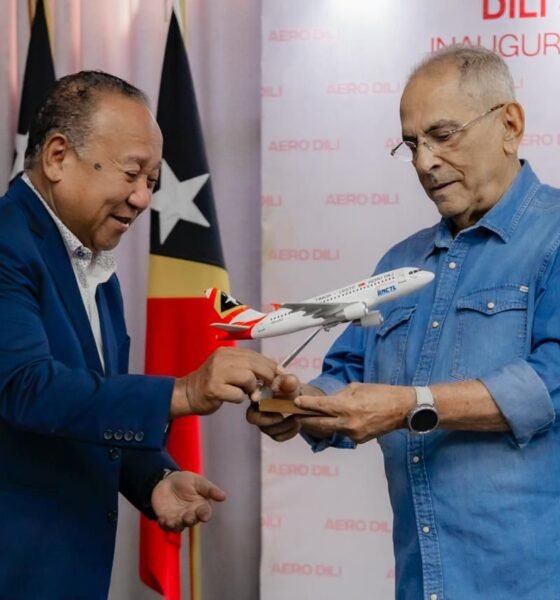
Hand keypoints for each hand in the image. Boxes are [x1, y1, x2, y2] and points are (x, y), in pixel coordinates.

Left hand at [151, 471, 225, 531]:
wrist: (166, 481)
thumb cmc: (185, 481)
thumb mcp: (198, 481)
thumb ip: (209, 489)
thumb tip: (223, 497)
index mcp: (200, 506)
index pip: (204, 512)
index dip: (205, 514)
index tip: (204, 516)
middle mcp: (190, 515)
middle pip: (191, 521)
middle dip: (190, 520)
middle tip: (188, 517)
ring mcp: (178, 518)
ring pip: (179, 526)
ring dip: (176, 524)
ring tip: (173, 521)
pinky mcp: (165, 519)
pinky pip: (165, 525)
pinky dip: (165, 524)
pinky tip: (163, 519)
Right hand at [171, 347, 278, 417]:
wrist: (187, 393)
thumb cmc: (213, 382)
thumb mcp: (229, 368)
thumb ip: (247, 367)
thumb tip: (275, 370)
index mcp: (227, 352)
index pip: (255, 355)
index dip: (270, 365)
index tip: (280, 375)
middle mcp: (222, 358)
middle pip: (255, 364)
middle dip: (267, 376)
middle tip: (270, 386)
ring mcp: (217, 373)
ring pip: (249, 378)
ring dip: (252, 389)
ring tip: (246, 392)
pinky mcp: (214, 389)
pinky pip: (238, 395)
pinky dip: (239, 399)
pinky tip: (232, 397)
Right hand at [246, 376, 325, 441]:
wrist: (299, 400)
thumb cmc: (289, 388)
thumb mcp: (291, 382)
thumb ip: (289, 381)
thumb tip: (289, 382)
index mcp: (258, 394)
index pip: (251, 397)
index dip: (255, 398)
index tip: (261, 399)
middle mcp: (257, 409)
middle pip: (252, 418)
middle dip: (268, 419)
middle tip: (281, 417)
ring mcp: (264, 422)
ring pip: (268, 430)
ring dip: (284, 425)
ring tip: (297, 418)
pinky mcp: (273, 432)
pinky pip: (278, 436)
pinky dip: (290, 432)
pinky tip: (298, 424)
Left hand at [294, 383, 414, 443]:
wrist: (402, 409)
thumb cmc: (381, 393)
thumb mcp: (357, 387)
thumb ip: (340, 395)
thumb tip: (329, 400)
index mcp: (347, 406)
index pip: (321, 406)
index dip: (306, 404)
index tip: (295, 402)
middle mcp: (348, 423)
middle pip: (319, 423)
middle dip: (306, 419)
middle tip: (295, 415)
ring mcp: (353, 434)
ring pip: (331, 429)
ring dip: (320, 423)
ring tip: (310, 418)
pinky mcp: (359, 440)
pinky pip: (343, 432)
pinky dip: (337, 426)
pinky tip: (335, 421)